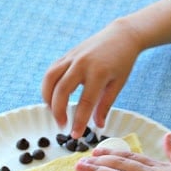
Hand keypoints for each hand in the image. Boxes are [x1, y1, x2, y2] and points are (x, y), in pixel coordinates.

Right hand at [41, 23, 140, 137]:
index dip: (78, 121)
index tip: (75, 135)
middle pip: (61, 91)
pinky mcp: (66, 55)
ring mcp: (72, 57)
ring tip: (54, 113)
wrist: (121, 35)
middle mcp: (82, 64)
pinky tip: (52, 98)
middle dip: (58, 112)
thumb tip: (98, 125)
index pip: (85, 102)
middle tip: (62, 126)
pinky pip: (51, 72)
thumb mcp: (118, 84)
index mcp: (98, 73)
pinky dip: (48, 86)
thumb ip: (105, 105)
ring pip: (50, 79)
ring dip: (48, 99)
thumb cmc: (122, 61)